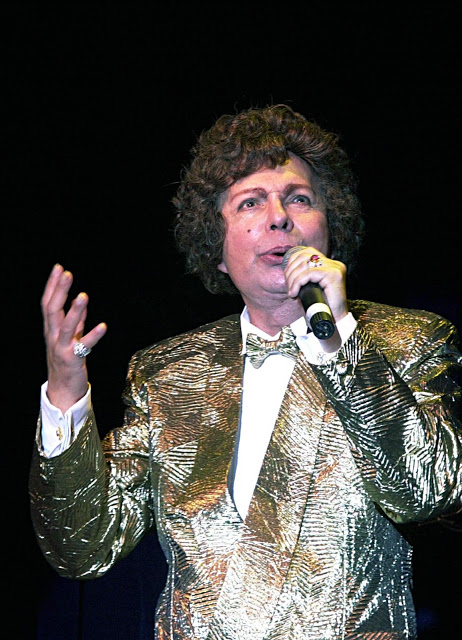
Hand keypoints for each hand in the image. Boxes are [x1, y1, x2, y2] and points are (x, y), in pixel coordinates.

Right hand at [41, 264, 106, 412]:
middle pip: (52, 310)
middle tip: (66, 273)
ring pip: (66, 326)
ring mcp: (61, 348)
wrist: (63, 391)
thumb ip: (74, 320)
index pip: (48, 303)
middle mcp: (53, 337)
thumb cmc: (66, 362)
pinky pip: (84, 346)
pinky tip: (104, 326)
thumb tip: (77, 301)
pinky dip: (93, 335)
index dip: (52, 285)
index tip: (59, 267)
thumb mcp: (69, 338)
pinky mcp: (73, 360)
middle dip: (58, 290)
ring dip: (74, 310)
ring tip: (83, 295)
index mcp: (51, 330)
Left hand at [283, 247, 347, 322]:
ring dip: (293, 279)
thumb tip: (287, 271)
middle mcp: (333, 263)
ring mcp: (334, 268)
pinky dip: (298, 283)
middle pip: (304, 256)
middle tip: (289, 288)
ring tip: (292, 292)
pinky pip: (309, 274)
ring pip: (305, 265)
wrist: (333, 322)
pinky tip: (295, 293)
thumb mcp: (309, 288)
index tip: (287, 279)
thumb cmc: (321, 307)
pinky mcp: (333, 275)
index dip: (292, 262)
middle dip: (291, 271)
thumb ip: (302, 277)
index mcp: (329, 264)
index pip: (306, 252)